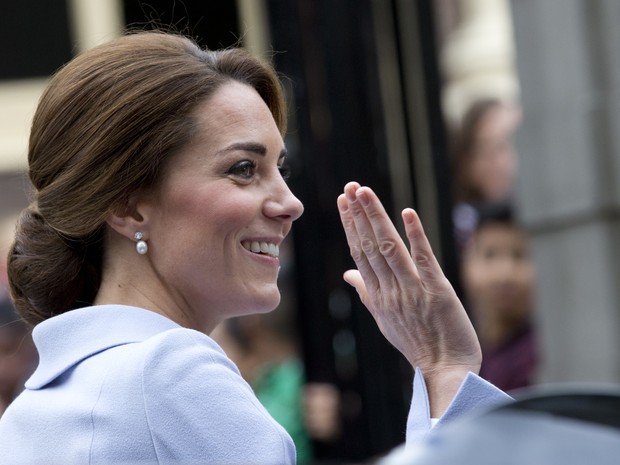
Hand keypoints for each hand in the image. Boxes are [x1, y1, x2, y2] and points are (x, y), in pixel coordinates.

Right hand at [337, 182, 481, 415]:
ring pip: (389, 248)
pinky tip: (407, 213)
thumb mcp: (384, 320)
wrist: (445, 371)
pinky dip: (415, 235)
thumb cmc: (416, 344)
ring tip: (365, 192)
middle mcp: (390, 290)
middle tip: (349, 187)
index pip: (359, 253)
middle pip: (370, 246)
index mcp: (377, 296)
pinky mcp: (437, 290)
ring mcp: (412, 290)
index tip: (343, 202)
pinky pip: (423, 259)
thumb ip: (367, 292)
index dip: (351, 225)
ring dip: (376, 218)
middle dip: (359, 214)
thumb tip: (348, 273)